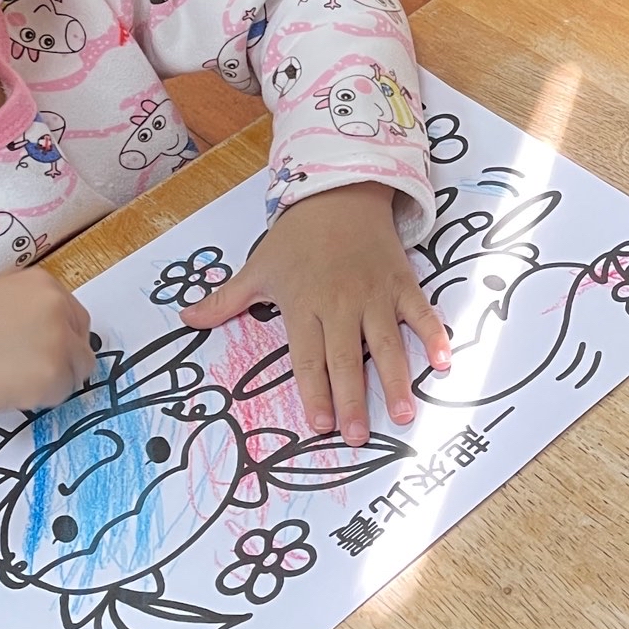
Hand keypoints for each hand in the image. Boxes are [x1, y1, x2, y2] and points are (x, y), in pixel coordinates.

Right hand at [0, 267, 92, 493]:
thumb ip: (30, 311)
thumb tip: (54, 335)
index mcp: (44, 283)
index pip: (74, 317)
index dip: (57, 339)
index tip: (33, 352)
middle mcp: (59, 307)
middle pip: (82, 343)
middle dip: (62, 360)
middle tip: (25, 371)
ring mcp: (60, 340)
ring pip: (77, 371)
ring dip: (53, 381)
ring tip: (12, 381)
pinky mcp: (55, 374)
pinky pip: (63, 393)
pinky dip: (41, 399)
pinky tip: (9, 391)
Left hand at [180, 182, 449, 442]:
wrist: (339, 191)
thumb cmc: (296, 237)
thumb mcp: (258, 267)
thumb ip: (225, 300)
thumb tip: (184, 318)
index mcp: (304, 305)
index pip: (308, 357)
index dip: (315, 391)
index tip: (320, 424)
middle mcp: (341, 304)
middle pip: (347, 358)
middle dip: (354, 399)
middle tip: (358, 437)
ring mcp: (375, 294)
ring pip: (388, 343)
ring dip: (397, 379)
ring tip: (404, 414)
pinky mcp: (402, 283)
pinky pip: (421, 313)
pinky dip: (434, 335)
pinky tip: (444, 362)